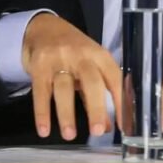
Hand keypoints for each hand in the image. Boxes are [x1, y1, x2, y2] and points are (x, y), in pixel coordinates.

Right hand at [22, 13, 121, 140]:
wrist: (43, 27)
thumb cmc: (73, 51)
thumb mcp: (89, 67)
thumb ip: (97, 95)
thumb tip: (108, 127)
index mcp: (99, 55)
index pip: (114, 78)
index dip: (121, 101)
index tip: (124, 126)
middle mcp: (80, 56)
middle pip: (91, 81)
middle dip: (96, 107)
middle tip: (98, 131)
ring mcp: (58, 60)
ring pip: (64, 88)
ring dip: (67, 113)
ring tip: (70, 135)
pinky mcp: (38, 66)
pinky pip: (40, 91)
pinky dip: (42, 112)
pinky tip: (44, 130)